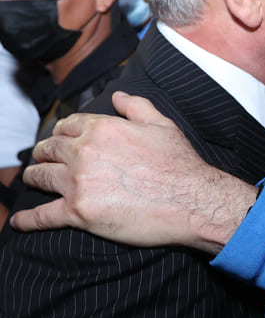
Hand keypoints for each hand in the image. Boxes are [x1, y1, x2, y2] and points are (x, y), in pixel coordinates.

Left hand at [11, 91, 255, 254]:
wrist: (192, 201)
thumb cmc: (180, 163)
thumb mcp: (163, 124)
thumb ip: (136, 106)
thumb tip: (117, 96)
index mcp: (102, 128)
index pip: (66, 126)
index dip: (60, 132)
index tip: (59, 140)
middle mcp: (84, 152)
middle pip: (48, 150)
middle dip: (43, 153)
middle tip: (43, 159)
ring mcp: (78, 183)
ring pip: (40, 178)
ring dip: (34, 179)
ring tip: (34, 182)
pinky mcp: (78, 213)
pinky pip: (42, 216)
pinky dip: (27, 220)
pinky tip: (19, 221)